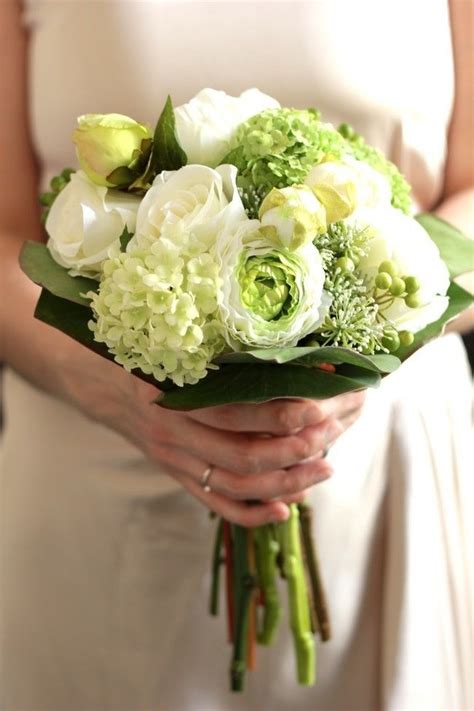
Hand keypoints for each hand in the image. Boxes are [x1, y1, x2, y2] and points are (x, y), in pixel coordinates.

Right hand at [60, 349, 365, 526]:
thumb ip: (216, 358)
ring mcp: (176, 463)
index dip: (279, 416)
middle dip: (294, 451)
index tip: (319, 407)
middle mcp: (174, 436)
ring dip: (285, 483)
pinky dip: (253, 514)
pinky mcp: (180, 478)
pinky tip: (285, 510)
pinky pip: (219, 505)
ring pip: (237, 486)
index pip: (234, 414)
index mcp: (173, 398)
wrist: (106, 388)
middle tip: (330, 438)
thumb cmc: (149, 360)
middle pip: (243, 457)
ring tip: (323, 469)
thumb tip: (282, 355)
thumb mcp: (174, 350)